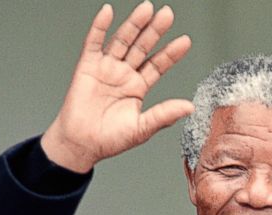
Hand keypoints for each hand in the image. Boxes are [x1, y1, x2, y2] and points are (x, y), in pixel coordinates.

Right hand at [41, 2, 193, 172]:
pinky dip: (100, 27)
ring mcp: (106, 68)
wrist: (81, 144)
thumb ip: (164, 115)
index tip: (185, 40)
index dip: (171, 53)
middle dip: (155, 31)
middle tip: (167, 14)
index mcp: (138, 87)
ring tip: (147, 9)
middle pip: (143, 47)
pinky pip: (94, 42)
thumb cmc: (110, 139)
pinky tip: (108, 12)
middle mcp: (124, 74)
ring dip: (134, 24)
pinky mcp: (87, 66)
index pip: (158, 65)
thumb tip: (190, 107)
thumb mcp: (142, 128)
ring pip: (122, 41)